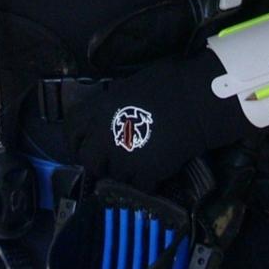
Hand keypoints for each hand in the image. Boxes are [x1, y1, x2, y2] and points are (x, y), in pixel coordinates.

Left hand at [62, 53, 242, 193]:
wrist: (196, 101)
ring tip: (138, 164)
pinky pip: (139, 186)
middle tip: (112, 161)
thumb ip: (114, 104)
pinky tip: (155, 172)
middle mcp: (104, 137)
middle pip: (89, 161)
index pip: (72, 131)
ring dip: (124, 173)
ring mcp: (123, 158)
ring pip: (115, 177)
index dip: (76, 141)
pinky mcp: (145, 173)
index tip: (84, 145)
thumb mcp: (130, 86)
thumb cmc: (168, 82)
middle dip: (99, 163)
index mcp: (98, 111)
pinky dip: (146, 182)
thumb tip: (113, 112)